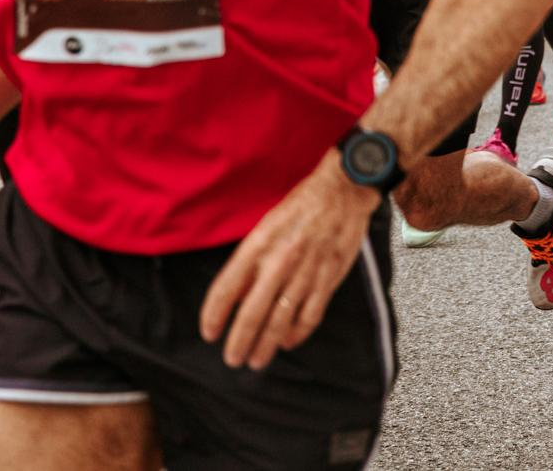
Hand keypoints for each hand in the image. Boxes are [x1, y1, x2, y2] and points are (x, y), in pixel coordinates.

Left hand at [200, 156, 377, 371]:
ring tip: (256, 360)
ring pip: (280, 320)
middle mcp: (279, 262)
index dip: (214, 315)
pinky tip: (287, 343)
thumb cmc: (301, 206)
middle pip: (252, 313)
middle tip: (232, 359)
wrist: (343, 192)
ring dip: (265, 345)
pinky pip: (310, 315)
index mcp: (258, 245)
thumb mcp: (265, 227)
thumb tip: (234, 297)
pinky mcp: (328, 278)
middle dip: (239, 341)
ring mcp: (305, 272)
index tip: (209, 333)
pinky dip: (297, 334)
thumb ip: (251, 262)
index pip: (226, 288)